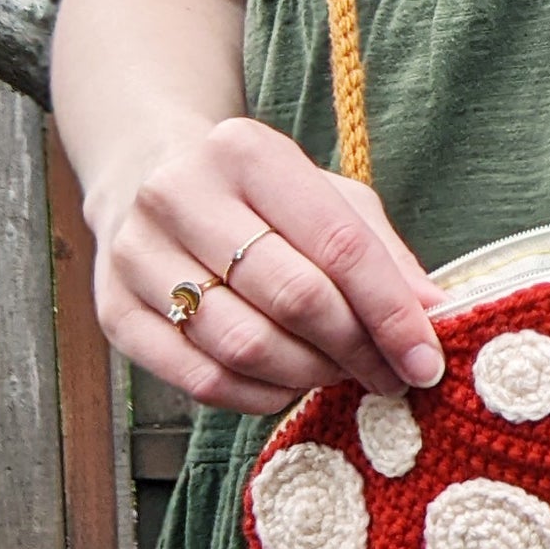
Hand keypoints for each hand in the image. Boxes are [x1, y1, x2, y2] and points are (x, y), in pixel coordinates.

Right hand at [92, 118, 447, 414]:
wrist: (145, 180)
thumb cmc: (259, 199)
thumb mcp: (328, 200)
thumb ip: (382, 254)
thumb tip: (435, 312)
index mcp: (246, 152)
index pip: (339, 245)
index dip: (392, 313)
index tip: (426, 362)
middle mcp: (180, 194)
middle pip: (293, 298)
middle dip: (354, 350)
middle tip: (385, 376)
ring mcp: (137, 254)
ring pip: (245, 345)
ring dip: (308, 376)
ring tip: (335, 373)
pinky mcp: (114, 311)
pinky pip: (201, 379)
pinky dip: (258, 396)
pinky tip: (285, 386)